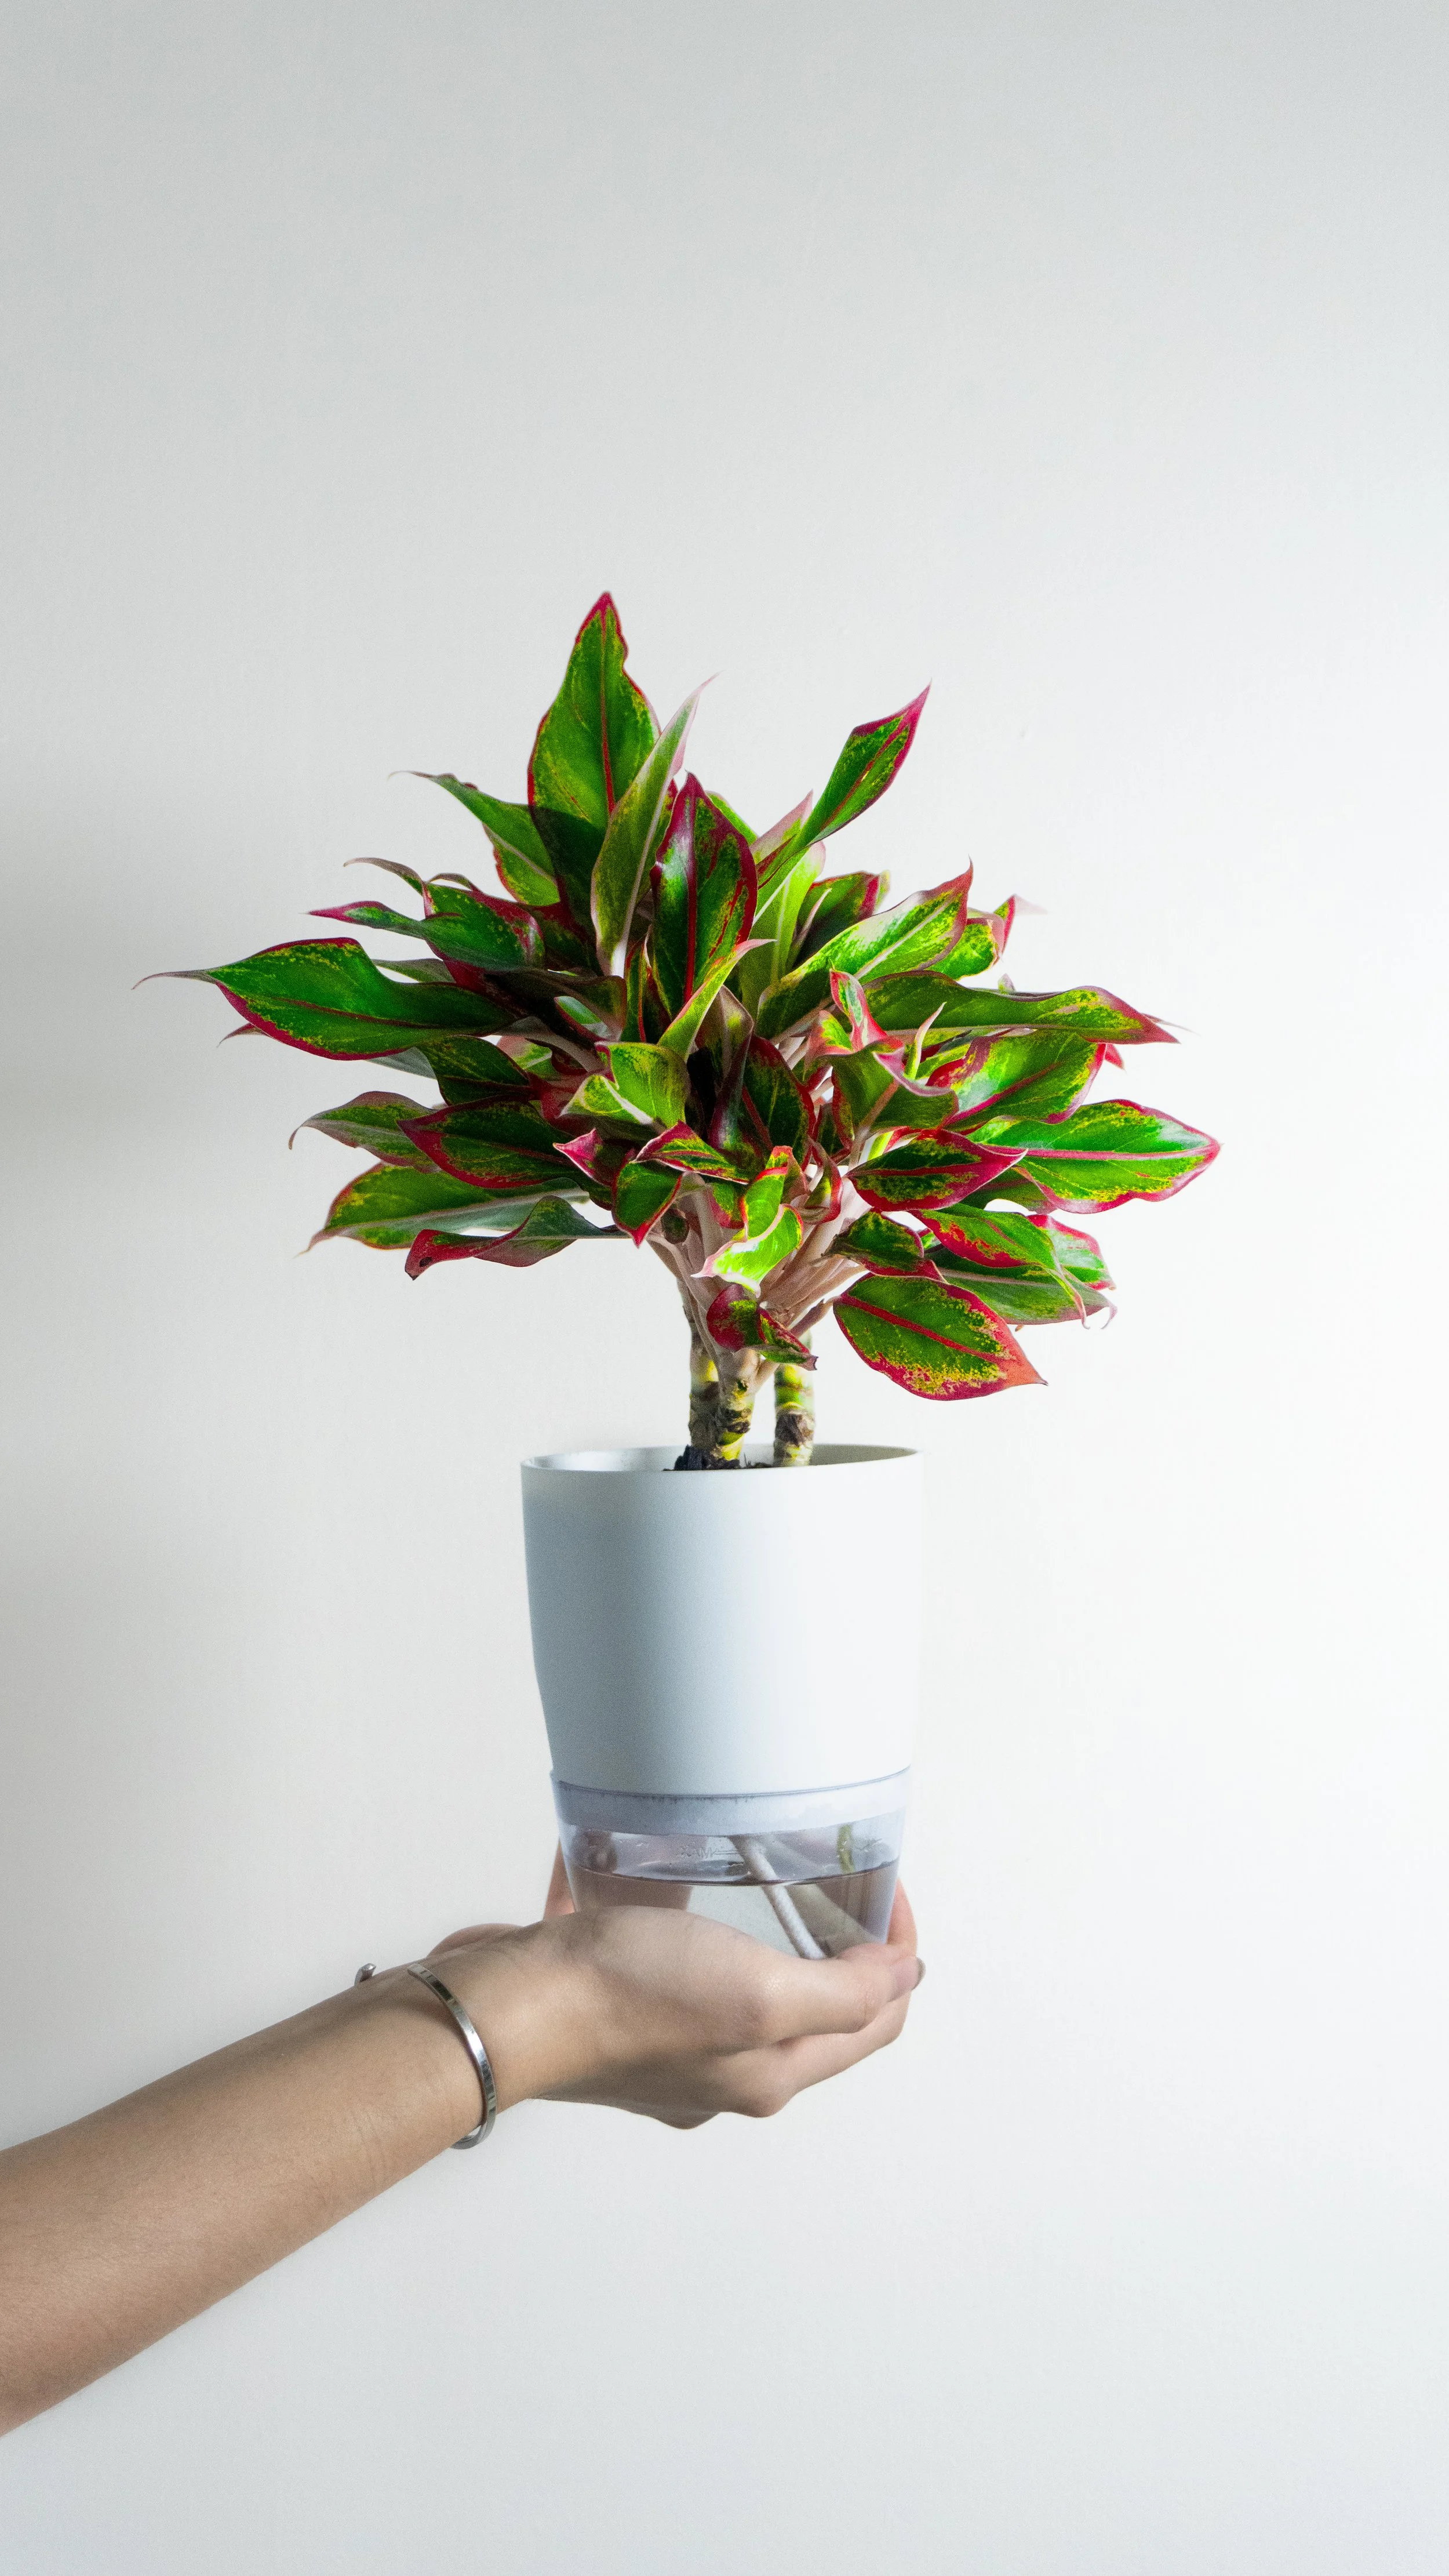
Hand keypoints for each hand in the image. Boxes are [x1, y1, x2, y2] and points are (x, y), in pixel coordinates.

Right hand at [426, 1886, 921, 2128]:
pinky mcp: (619, 2013)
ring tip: (766, 1876)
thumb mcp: (760, 1993)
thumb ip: (842, 1994)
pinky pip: (674, 1966)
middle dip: (838, 1945)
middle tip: (836, 1876)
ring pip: (745, 1986)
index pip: (875, 2020)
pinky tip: (679, 1883)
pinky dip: (690, 1925)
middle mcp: (725, 2072)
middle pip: (816, 2008)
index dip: (896, 1954)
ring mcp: (669, 2048)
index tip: (884, 1888)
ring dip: (766, 1935)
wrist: (507, 2007)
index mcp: (770, 2073)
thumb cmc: (623, 2000)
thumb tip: (905, 1979)